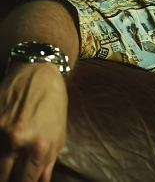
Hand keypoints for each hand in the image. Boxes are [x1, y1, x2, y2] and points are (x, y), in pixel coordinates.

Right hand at [0, 63, 66, 181]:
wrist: (39, 74)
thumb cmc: (53, 106)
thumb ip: (46, 164)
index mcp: (40, 146)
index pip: (24, 181)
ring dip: (0, 162)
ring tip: (6, 159)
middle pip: (2, 176)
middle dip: (6, 178)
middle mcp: (18, 140)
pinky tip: (3, 142)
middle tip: (10, 174)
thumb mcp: (58, 136)